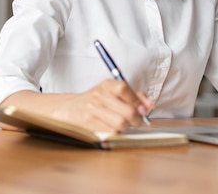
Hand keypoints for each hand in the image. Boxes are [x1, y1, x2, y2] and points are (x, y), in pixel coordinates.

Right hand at [0, 81, 152, 133]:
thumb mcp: (112, 92)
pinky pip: (111, 132)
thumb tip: (149, 104)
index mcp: (106, 85)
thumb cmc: (95, 101)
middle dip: (136, 119)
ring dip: (127, 127)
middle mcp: (98, 96)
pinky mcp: (89, 125)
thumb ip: (134, 95)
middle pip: (126, 111)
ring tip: (125, 124)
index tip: (145, 109)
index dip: (138, 101)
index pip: (124, 88)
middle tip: (138, 121)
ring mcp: (92, 111)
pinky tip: (115, 129)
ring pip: (120, 123)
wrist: (67, 111)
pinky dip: (117, 132)